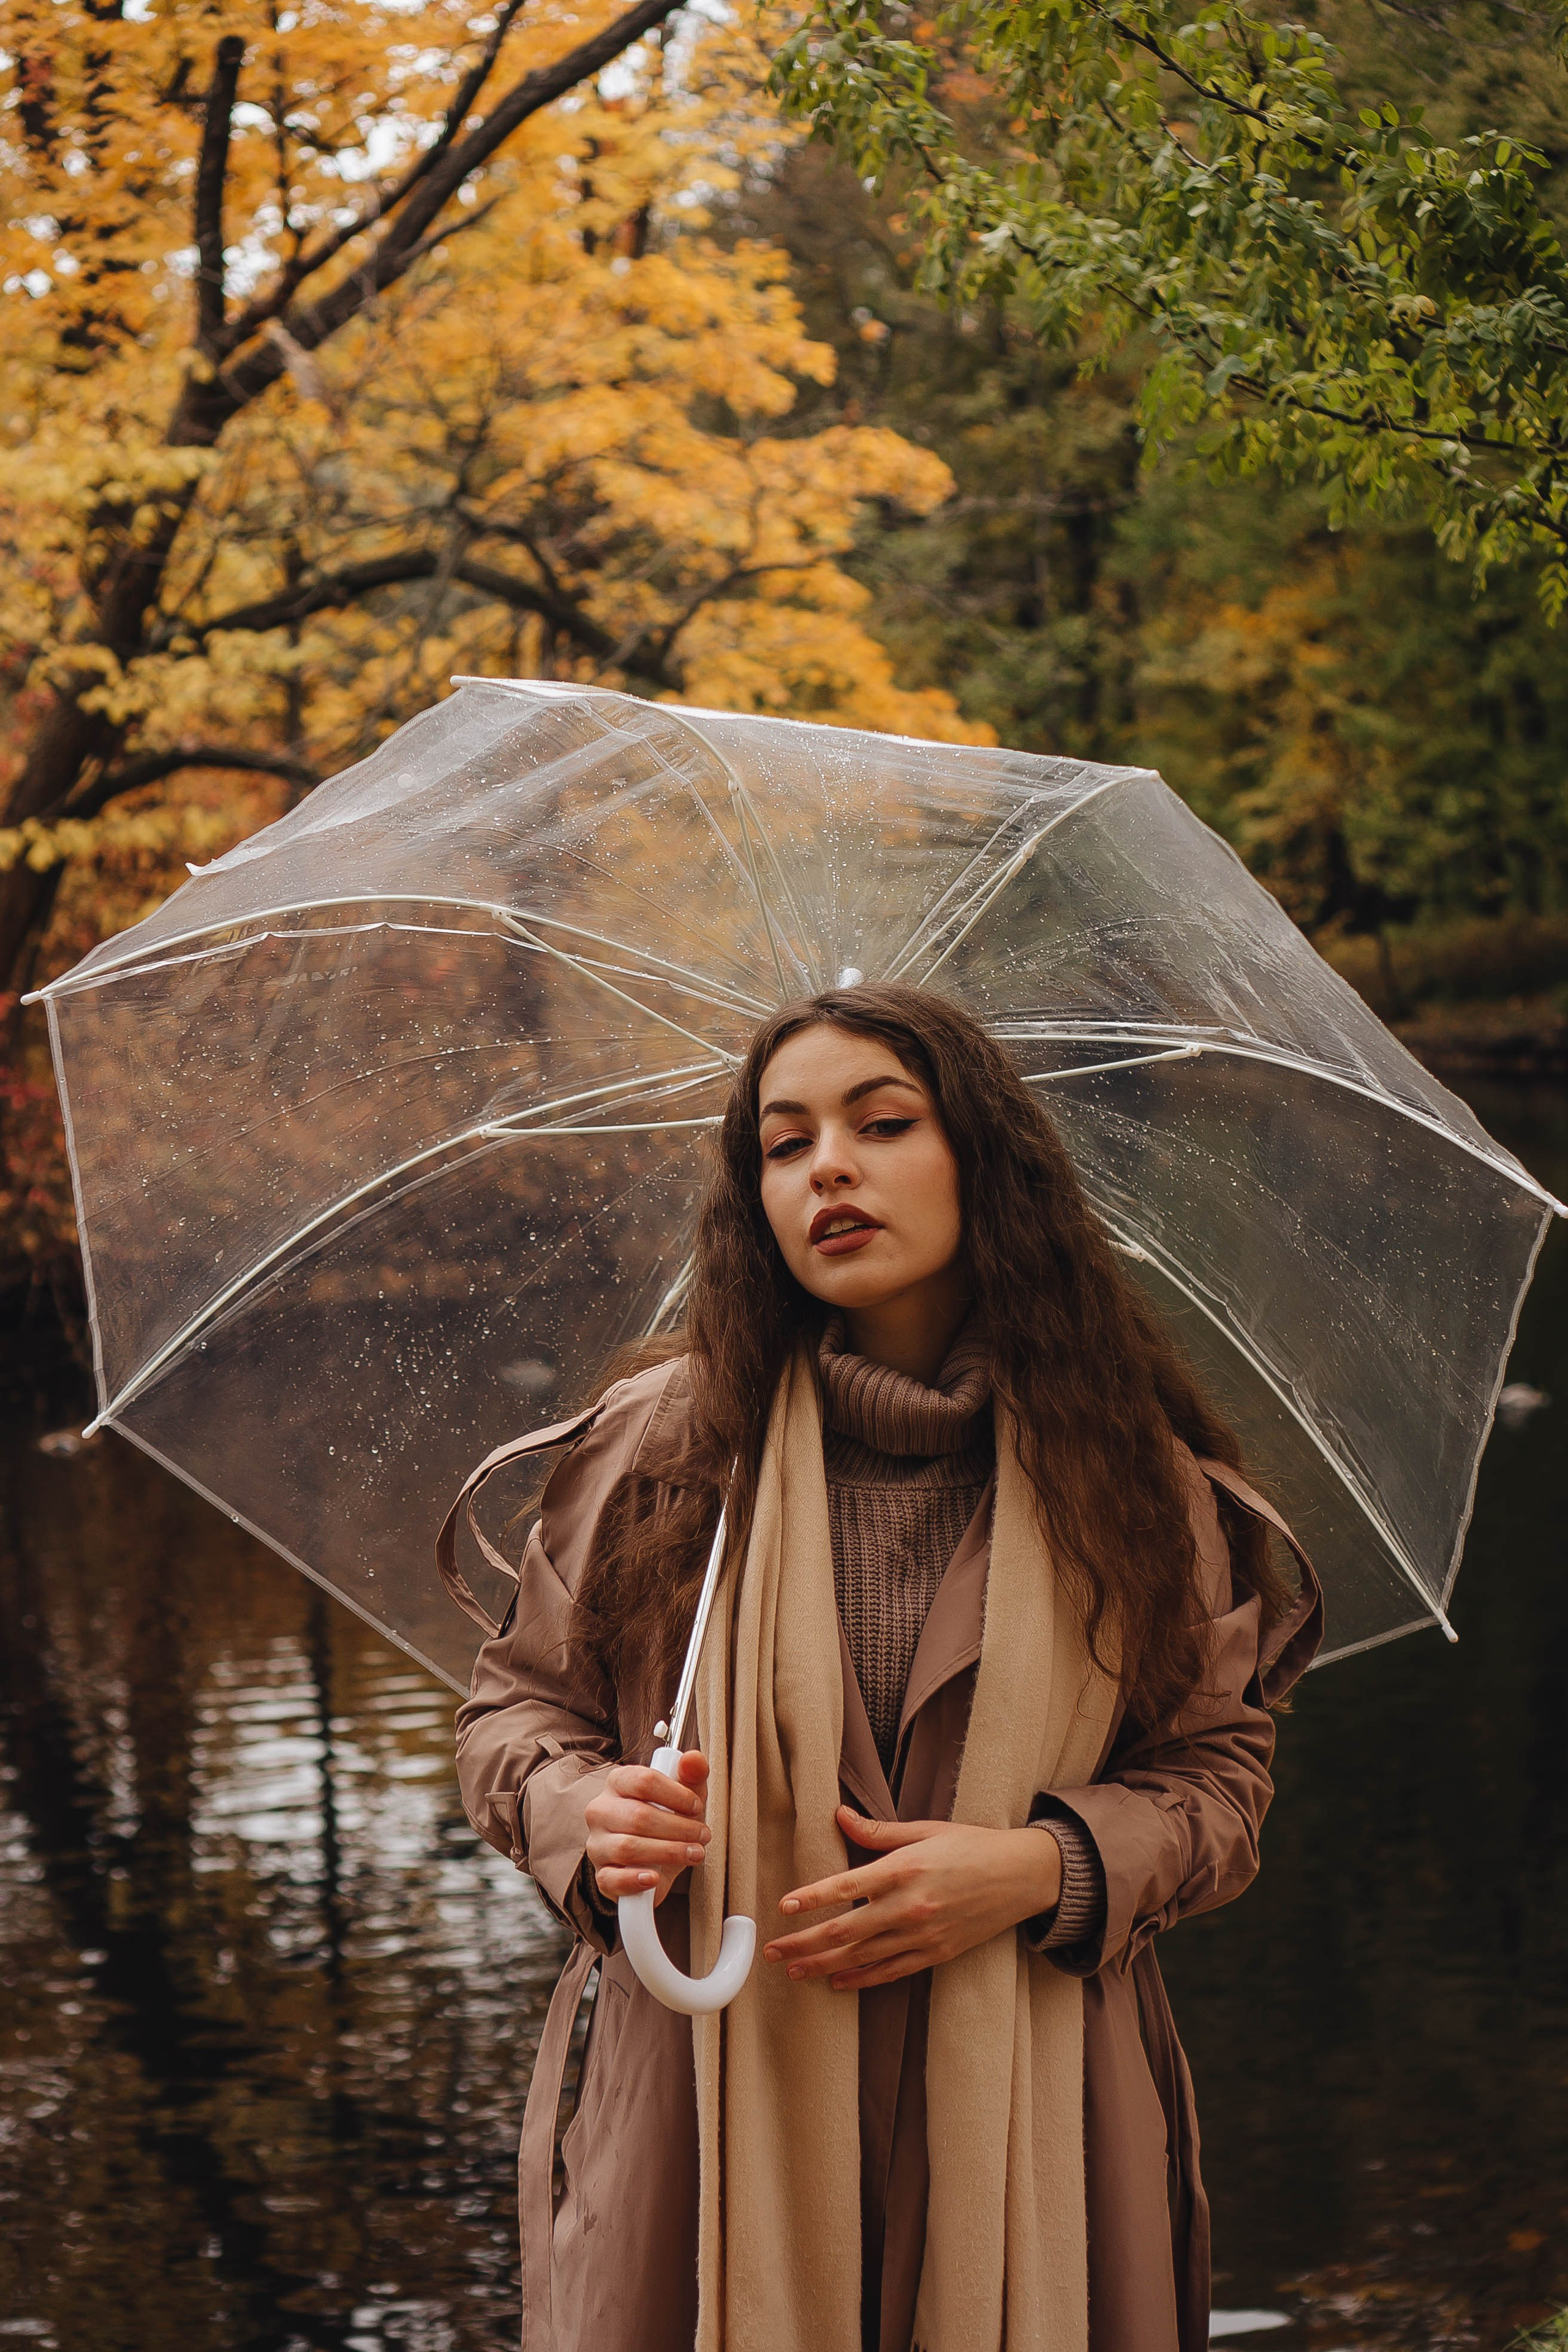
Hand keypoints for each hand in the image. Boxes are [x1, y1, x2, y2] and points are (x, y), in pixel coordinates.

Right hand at [585, 1752, 710, 1905]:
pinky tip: (654, 1877)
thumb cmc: (668, 1821)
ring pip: (627, 1848)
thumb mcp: (684, 1796)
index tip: (696, 1806)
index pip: (643, 1781)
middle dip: (679, 1828)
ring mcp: (597, 1844)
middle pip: (638, 1816)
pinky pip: (612, 1880)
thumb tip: (693, 1758)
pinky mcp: (601, 1875)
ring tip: (694, 1854)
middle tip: (703, 1835)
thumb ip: (692, 1774)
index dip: (676, 1794)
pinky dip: (635, 1880)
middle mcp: (601, 1811)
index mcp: (618, 1783)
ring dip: (668, 1852)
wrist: (656, 1861)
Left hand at [762, 1805, 1061, 1991]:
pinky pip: (891, 1971)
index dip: (812, 1898)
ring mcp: (923, 1934)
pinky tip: (837, 1983)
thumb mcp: (926, 1830)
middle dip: (805, 1942)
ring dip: (824, 1966)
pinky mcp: (936, 1953)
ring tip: (794, 1972)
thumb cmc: (973, 1846)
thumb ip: (879, 1831)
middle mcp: (910, 1905)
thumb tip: (839, 1816)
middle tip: (773, 1952)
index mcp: (904, 1869)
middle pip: (846, 1930)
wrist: (1022, 1876)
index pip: (846, 1887)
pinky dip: (862, 1979)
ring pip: (863, 1956)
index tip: (785, 1907)